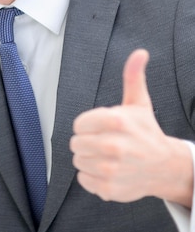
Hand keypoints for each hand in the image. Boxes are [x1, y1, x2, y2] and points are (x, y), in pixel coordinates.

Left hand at [70, 49, 192, 206]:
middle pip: (75, 143)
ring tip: (108, 157)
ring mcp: (111, 170)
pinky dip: (92, 177)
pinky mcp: (109, 189)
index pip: (78, 124)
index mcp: (117, 121)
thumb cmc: (146, 132)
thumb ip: (132, 76)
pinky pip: (83, 179)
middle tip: (105, 143)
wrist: (165, 167)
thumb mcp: (138, 103)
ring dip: (89, 159)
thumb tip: (140, 52)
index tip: (102, 127)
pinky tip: (109, 172)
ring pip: (78, 161)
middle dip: (87, 142)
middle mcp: (114, 146)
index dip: (88, 126)